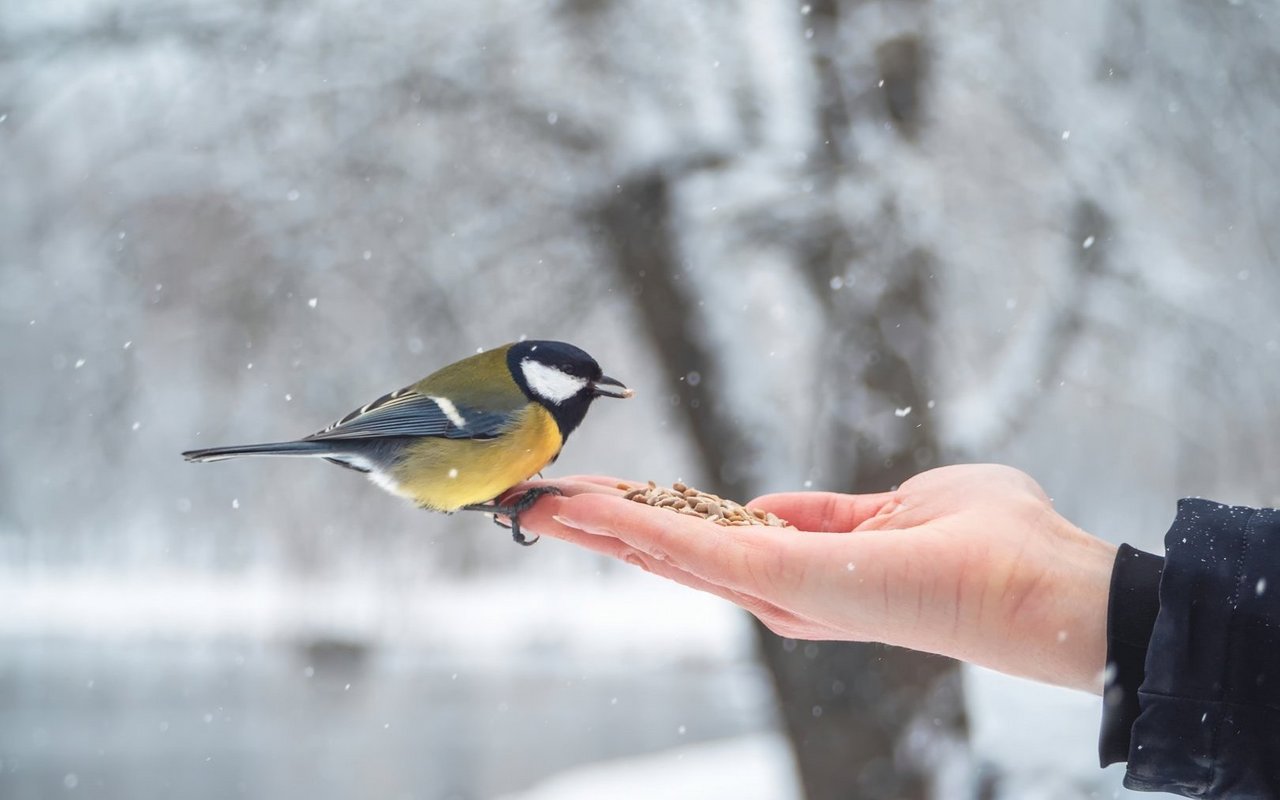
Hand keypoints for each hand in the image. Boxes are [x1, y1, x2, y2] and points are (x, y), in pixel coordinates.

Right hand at [515, 464, 1116, 693]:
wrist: (1053, 589)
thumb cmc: (998, 544)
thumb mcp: (900, 506)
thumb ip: (828, 511)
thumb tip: (767, 507)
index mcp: (805, 572)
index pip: (706, 544)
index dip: (648, 519)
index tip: (595, 496)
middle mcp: (784, 593)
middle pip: (671, 555)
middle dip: (600, 527)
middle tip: (534, 500)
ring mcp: (785, 591)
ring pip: (668, 554)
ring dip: (599, 525)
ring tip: (537, 501)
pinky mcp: (791, 580)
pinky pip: (697, 547)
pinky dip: (638, 525)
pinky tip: (588, 506)